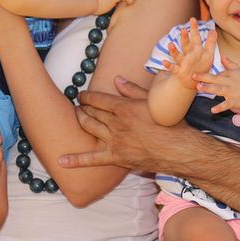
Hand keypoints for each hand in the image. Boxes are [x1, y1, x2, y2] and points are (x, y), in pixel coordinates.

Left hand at [60, 76, 193, 171]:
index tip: (82, 94)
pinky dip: (75, 160)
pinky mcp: (116, 157)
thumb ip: (132, 89)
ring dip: (80, 120)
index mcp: (123, 107)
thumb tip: (117, 79)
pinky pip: (91, 159)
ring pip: (89, 128)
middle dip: (82, 107)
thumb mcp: (152, 101)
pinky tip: (61, 161)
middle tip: (78, 104)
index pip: (97, 99)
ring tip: (76, 116)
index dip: (87, 96)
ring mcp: (114, 141)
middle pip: (91, 113)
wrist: (179, 150)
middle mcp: (116, 124)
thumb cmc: (169, 123)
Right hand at [163, 18, 215, 89]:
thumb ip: (210, 42)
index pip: (195, 38)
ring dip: (174, 51)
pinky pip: (173, 68)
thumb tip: (213, 30)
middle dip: (185, 38)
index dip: (194, 29)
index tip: (192, 19)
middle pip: (186, 45)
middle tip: (183, 29)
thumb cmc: (201, 65)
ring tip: (170, 44)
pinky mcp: (179, 72)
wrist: (194, 81)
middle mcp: (188, 55)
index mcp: (196, 49)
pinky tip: (164, 61)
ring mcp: (183, 63)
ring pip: (178, 56)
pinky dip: (169, 65)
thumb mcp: (208, 54)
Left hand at [194, 55, 239, 113]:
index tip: (195, 72)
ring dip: (209, 89)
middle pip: (215, 79)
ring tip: (199, 88)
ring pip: (219, 89)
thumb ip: (230, 64)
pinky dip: (220, 107)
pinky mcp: (236, 101)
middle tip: (192, 76)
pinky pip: (227, 104)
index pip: (217, 73)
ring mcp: (233, 92)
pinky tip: (213, 110)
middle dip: (204, 77)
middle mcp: (230, 82)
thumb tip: (222, 55)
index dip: (207, 74)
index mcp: (231, 74)